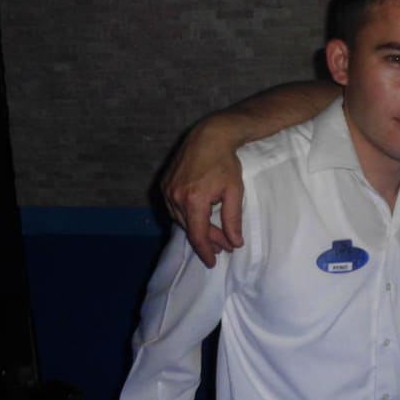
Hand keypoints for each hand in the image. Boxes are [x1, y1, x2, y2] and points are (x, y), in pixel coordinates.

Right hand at [161, 119, 245, 267]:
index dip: (205, 251)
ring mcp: (167, 190)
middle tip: (224, 246)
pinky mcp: (164, 185)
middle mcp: (176, 197)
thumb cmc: (225, 163)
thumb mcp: (234, 192)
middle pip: (190, 229)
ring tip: (214, 235)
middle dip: (207, 239)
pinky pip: (175, 209)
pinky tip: (200, 219)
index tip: (212, 262)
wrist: (209, 136)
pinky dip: (188, 217)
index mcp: (193, 200)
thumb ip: (233, 219)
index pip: (198, 234)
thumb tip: (235, 243)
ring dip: (197, 229)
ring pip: (181, 220)